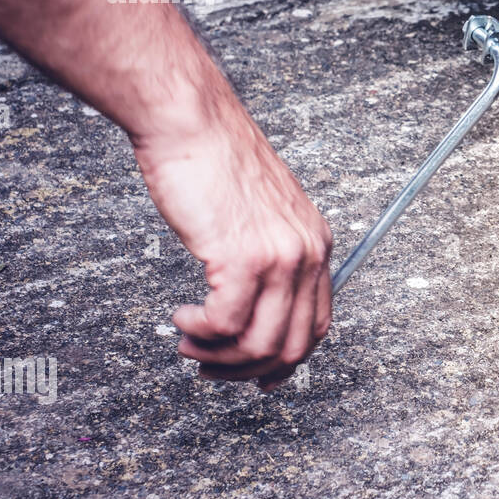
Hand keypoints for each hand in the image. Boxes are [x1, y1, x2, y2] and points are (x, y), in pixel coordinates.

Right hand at [132, 99, 332, 390]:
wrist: (193, 121)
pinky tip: (180, 317)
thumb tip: (250, 305)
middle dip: (246, 369)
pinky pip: (226, 324)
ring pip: (260, 343)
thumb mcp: (260, 215)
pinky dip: (199, 332)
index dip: (287, 360)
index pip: (317, 323)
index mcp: (316, 243)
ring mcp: (279, 256)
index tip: (258, 377)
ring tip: (188, 343)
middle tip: (207, 366)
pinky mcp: (243, 257)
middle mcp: (308, 253)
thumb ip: (268, 256)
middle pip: (292, 344)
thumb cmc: (214, 161)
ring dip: (218, 357)